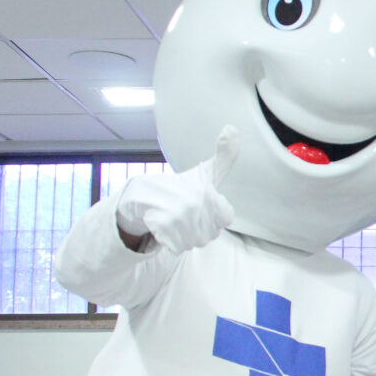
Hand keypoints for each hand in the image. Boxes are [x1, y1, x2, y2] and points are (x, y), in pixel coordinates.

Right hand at [116, 125, 239, 253]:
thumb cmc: (182, 185)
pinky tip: (165, 227)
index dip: (215, 213)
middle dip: (199, 226)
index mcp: (208, 192)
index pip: (226, 217)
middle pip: (210, 233)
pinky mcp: (163, 230)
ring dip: (186, 235)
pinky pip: (178, 248)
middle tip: (185, 210)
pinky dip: (172, 242)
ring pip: (195, 242)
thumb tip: (233, 128)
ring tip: (176, 218)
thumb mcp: (206, 171)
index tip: (200, 200)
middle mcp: (195, 204)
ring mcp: (179, 217)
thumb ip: (224, 155)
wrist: (142, 195)